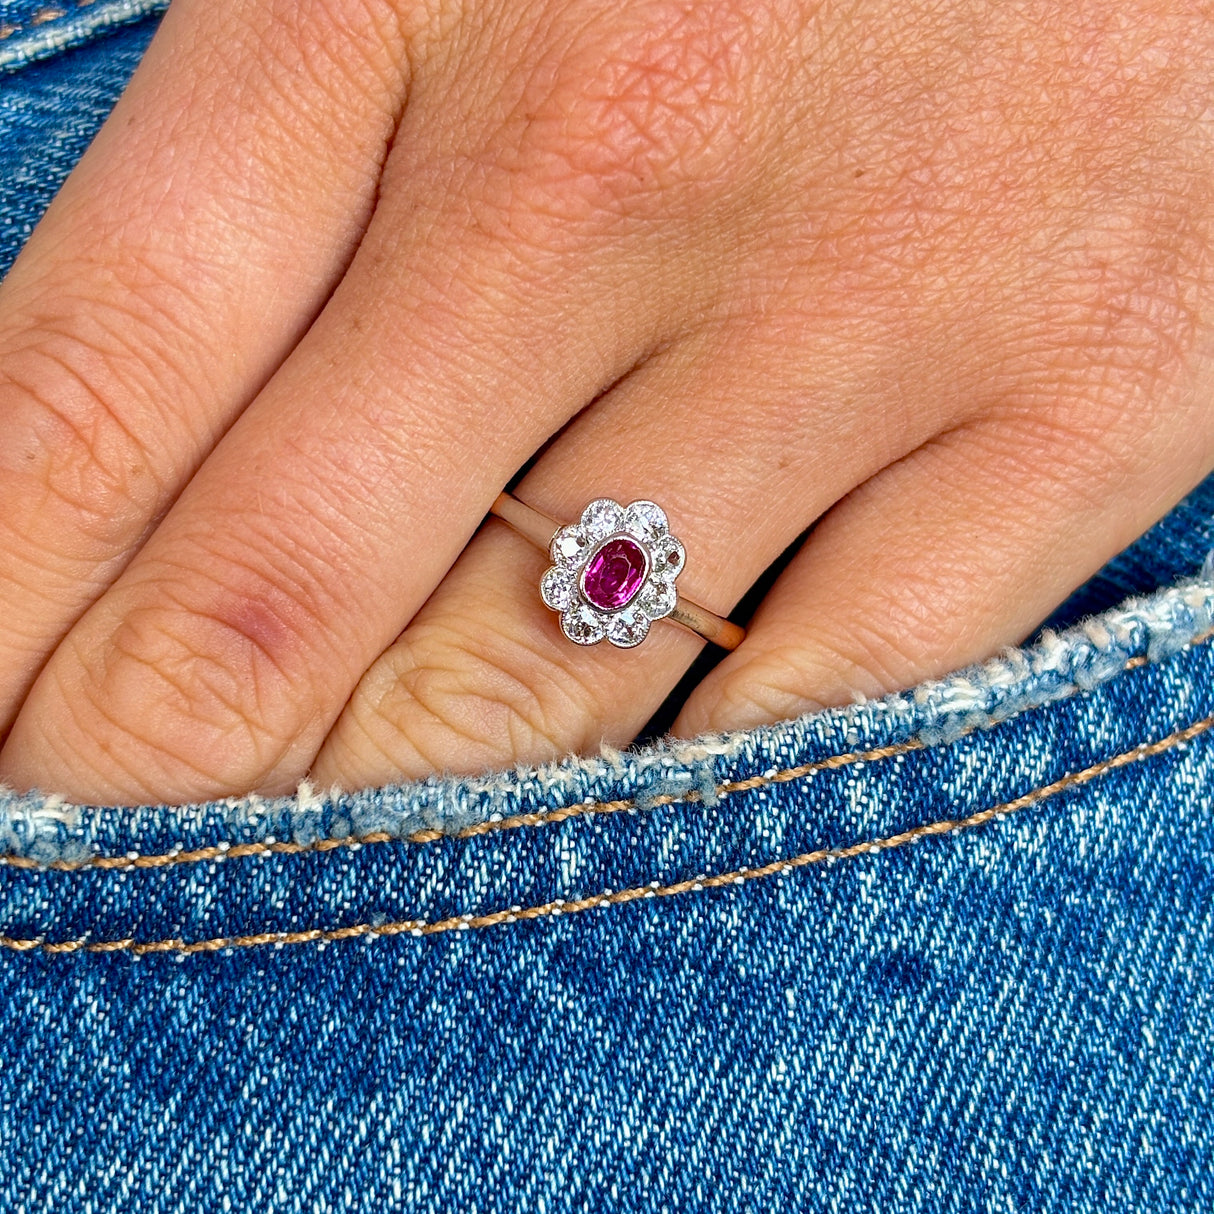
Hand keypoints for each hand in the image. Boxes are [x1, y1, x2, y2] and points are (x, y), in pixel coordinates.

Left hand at [0, 0, 1210, 803]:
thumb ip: (298, 163)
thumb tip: (153, 451)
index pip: (95, 386)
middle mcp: (618, 162)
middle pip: (281, 589)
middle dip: (152, 776)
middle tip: (94, 860)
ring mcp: (865, 302)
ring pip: (539, 686)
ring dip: (391, 823)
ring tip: (315, 886)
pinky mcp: (1083, 399)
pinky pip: (817, 700)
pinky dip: (681, 807)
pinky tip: (602, 840)